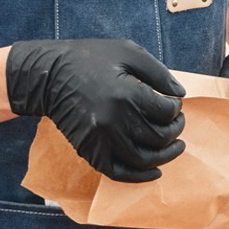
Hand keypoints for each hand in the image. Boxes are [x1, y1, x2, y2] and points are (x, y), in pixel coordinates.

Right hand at [6, 38, 185, 182]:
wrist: (48, 75)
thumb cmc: (89, 59)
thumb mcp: (127, 51)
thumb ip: (158, 72)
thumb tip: (180, 95)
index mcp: (127, 93)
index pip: (167, 112)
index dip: (176, 109)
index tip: (173, 104)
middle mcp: (115, 120)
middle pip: (160, 138)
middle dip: (175, 131)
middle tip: (176, 123)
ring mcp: (102, 139)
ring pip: (145, 160)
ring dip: (165, 156)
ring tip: (174, 147)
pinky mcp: (90, 151)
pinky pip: (120, 173)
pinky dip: (140, 176)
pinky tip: (155, 169)